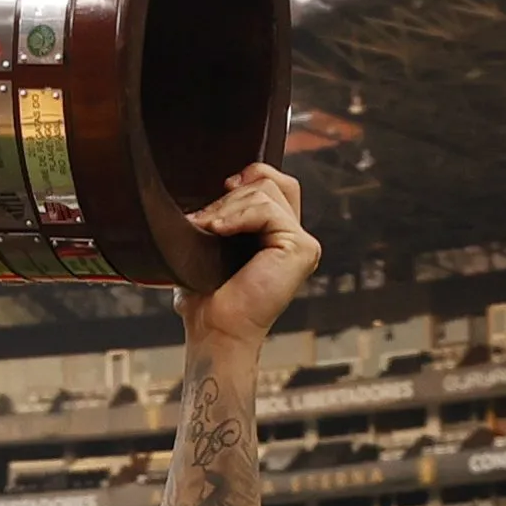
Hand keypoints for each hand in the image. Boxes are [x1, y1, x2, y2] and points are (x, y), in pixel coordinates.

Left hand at [174, 164, 320, 345]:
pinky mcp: (301, 248)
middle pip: (271, 181)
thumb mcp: (207, 246)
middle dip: (230, 195)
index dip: (250, 176)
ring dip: (228, 206)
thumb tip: (213, 187)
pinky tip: (218, 231)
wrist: (215, 329)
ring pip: (267, 191)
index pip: (274, 184)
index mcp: (275, 235)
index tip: (220, 189)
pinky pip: (269, 210)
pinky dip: (239, 215)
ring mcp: (301, 242)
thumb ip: (221, 215)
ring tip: (207, 229)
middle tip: (203, 220)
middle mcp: (292, 238)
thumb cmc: (207, 297)